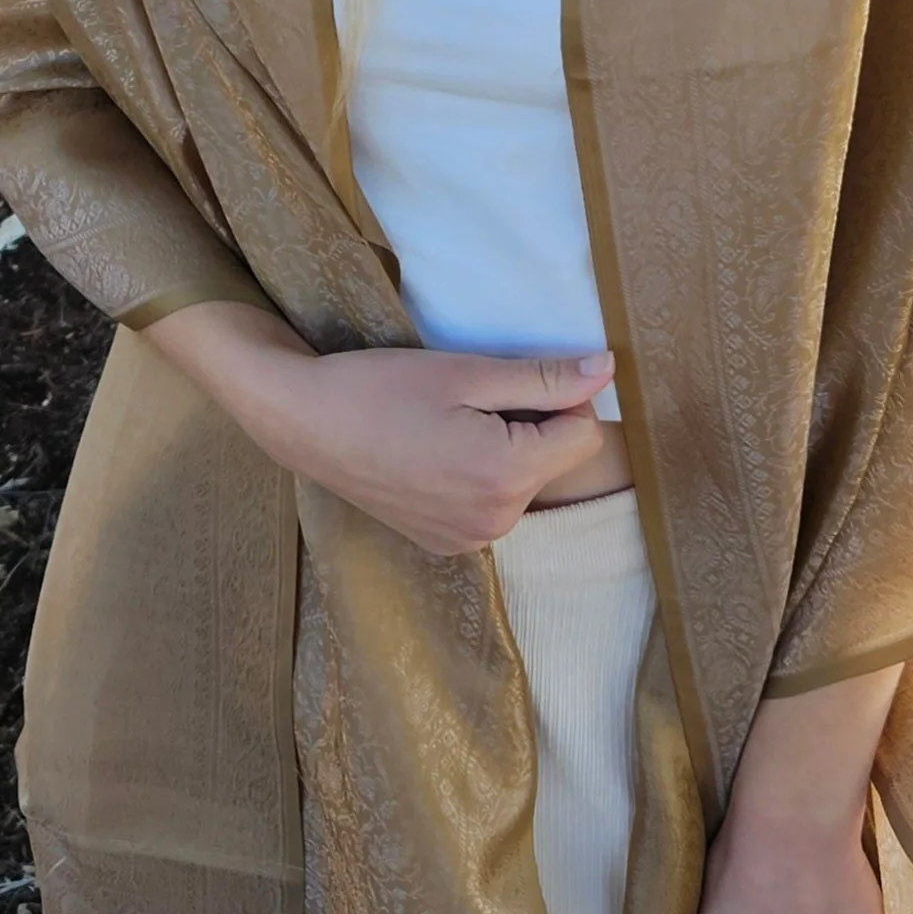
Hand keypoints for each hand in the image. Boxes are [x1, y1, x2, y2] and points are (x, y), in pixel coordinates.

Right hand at [142, 299, 612, 554]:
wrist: (304, 424)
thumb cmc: (382, 387)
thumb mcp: (468, 372)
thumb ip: (545, 378)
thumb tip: (608, 369)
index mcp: (505, 477)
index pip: (583, 433)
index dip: (560, 396)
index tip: (511, 379)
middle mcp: (494, 523)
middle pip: (555, 460)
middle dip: (532, 424)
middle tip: (470, 400)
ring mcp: (468, 540)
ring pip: (525, 481)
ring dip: (507, 449)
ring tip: (447, 425)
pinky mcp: (445, 544)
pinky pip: (492, 503)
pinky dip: (481, 475)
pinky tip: (435, 452)